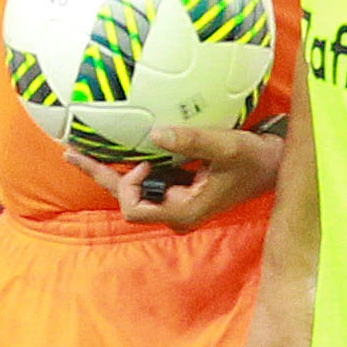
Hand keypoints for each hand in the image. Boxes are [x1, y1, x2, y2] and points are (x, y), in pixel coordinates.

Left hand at [64, 125, 282, 229]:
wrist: (274, 166)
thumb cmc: (253, 159)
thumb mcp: (225, 146)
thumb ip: (191, 141)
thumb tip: (154, 133)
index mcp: (182, 211)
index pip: (134, 208)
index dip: (130, 184)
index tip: (146, 159)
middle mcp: (176, 213)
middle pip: (126, 200)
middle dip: (102, 175)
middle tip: (72, 152)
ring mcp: (177, 204)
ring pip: (135, 191)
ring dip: (114, 171)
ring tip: (83, 150)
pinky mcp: (180, 192)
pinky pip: (149, 182)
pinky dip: (133, 167)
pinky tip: (118, 149)